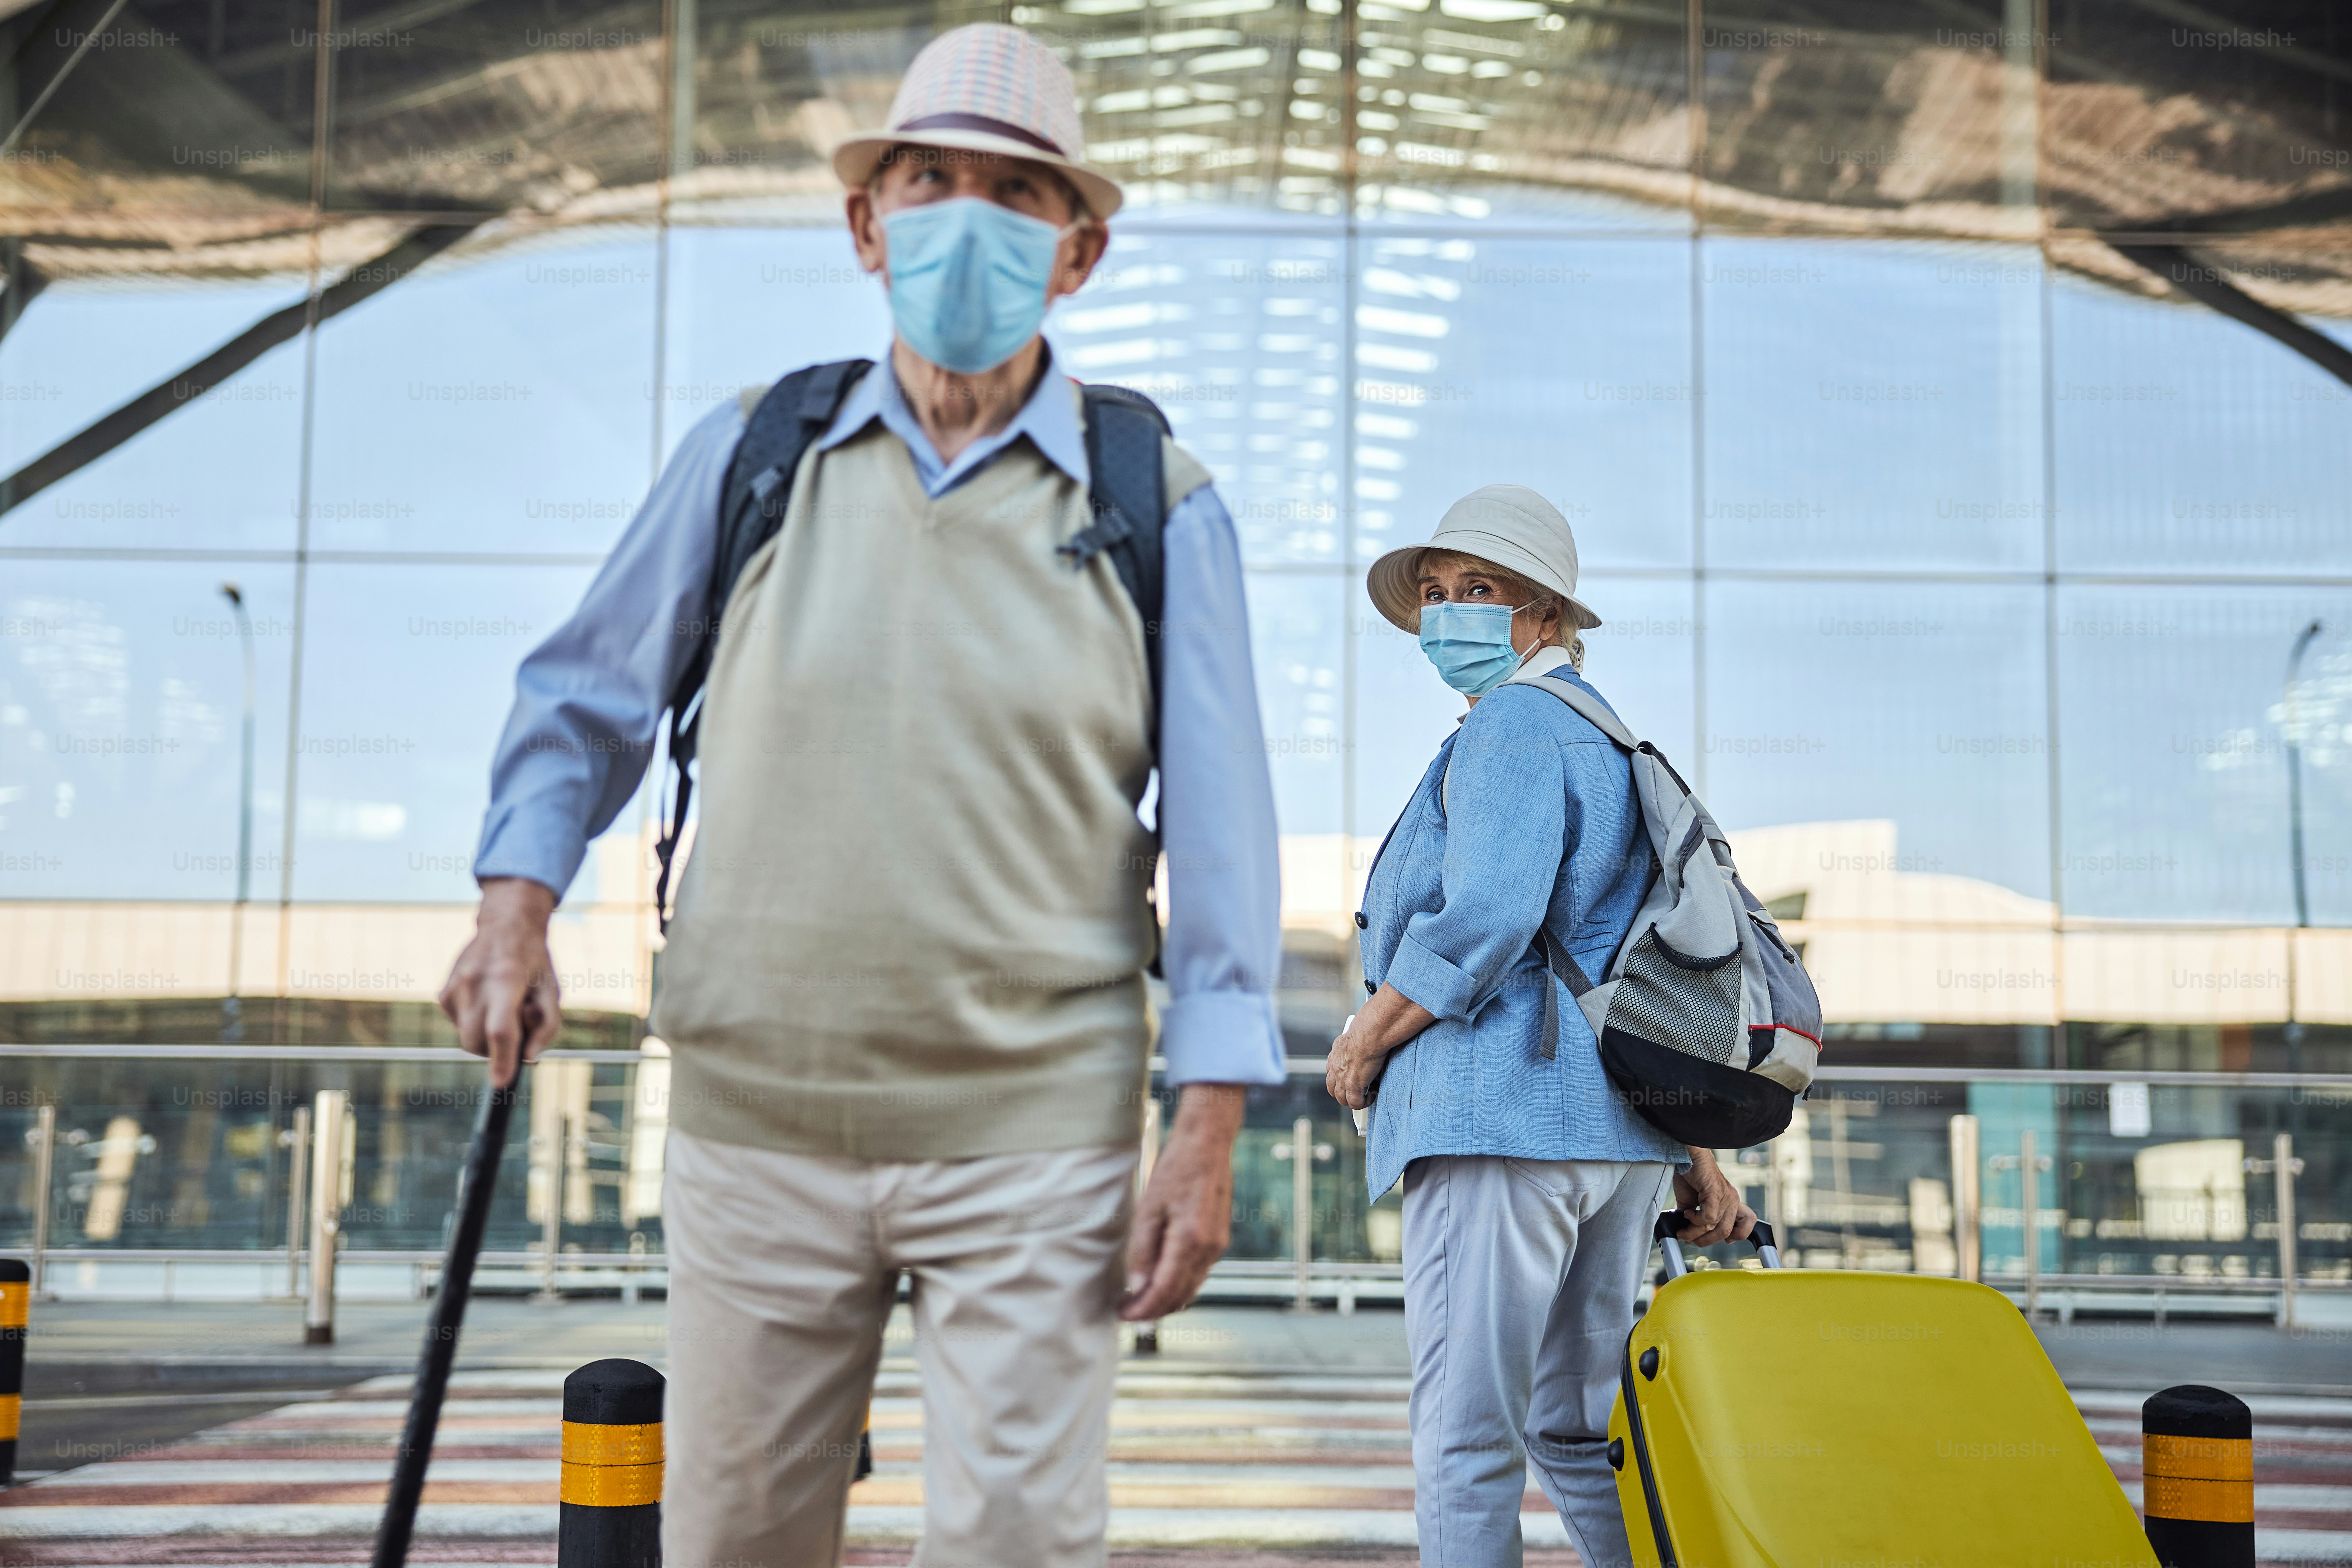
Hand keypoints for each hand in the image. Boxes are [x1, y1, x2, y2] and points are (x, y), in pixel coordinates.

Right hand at [438, 877, 561, 1087]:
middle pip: (477, 1041)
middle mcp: (475, 982)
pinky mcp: (443, 993)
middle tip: (516, 1027)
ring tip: (503, 1007)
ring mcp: (454, 987)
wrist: (505, 926)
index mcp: (506, 979)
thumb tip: (528, 1059)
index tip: (501, 1083)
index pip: (500, 1028)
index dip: (501, 1058)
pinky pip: (459, 1025)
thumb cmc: (534, 962)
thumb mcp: (552, 990)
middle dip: (495, 1050)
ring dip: (486, 1035)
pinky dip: (475, 1023)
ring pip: (466, 1037)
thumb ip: (546, 1025)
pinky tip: (488, 1000)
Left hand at [1120, 1083, 1243, 1320]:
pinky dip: (1179, 1284)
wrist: (1207, 1146)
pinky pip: (1199, 1273)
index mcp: (1190, 1241)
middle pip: (1181, 1296)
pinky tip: (1160, 1280)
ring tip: (1139, 1299)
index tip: (1123, 1314)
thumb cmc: (1176, 1170)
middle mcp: (1209, 1249)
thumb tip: (1138, 1286)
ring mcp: (1218, 1246)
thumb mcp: (1149, 1208)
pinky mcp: (1219, 1240)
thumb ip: (1144, 1250)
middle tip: (1127, 1311)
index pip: (1164, 1291)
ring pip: (1192, 1288)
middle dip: (1153, 1310)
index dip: (1143, 1309)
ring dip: (1167, 1299)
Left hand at [1324, 1016, 1387, 1110]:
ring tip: (1366, 1094)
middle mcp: (1335, 1067)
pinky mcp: (1352, 1086)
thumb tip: (1362, 1042)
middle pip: (1333, 1089)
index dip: (1340, 1079)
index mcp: (1335, 1054)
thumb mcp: (1354, 1035)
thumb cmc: (1367, 1031)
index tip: (1351, 1078)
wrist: (1369, 1035)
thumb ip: (1354, 1043)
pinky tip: (1373, 1095)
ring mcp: (1342, 1079)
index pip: (1331, 1072)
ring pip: (1342, 1099)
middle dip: (1343, 1093)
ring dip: (1354, 1099)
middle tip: (1358, 1091)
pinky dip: (1364, 1102)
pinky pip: (1355, 1103)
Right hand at [1672, 1147, 1755, 1247]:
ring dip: (1695, 1231)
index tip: (1724, 1239)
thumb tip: (1687, 1236)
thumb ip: (1695, 1218)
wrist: (1687, 1155)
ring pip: (1714, 1226)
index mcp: (1731, 1201)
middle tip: (1689, 1238)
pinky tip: (1687, 1213)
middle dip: (1705, 1240)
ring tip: (1683, 1229)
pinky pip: (1710, 1216)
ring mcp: (1726, 1196)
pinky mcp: (1715, 1192)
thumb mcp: (1694, 1202)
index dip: (1740, 1234)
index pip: (1748, 1220)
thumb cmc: (1690, 1175)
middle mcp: (1732, 1199)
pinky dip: (1696, 1220)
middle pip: (1725, 1232)